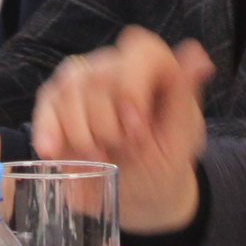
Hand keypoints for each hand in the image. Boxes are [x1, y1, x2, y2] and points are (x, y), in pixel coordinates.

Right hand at [31, 26, 212, 232]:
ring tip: (99, 157)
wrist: (140, 194)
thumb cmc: (165, 162)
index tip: (137, 128)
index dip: (133, 87)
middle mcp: (116, 66)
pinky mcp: (56, 104)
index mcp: (154, 68)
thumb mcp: (182, 137)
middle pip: (101, 76)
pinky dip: (47, 128)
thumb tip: (199, 56)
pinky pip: (45, 104)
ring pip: (70, 89)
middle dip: (109, 124)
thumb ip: (184, 95)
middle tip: (125, 152)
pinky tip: (52, 150)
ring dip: (81, 132)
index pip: (140, 51)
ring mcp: (83, 82)